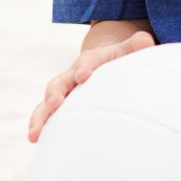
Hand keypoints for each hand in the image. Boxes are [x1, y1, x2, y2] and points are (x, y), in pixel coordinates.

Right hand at [28, 29, 154, 142]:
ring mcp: (64, 92)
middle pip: (60, 82)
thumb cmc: (118, 59)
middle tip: (54, 103)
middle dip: (55, 93)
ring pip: (47, 102)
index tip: (83, 75)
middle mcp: (72, 75)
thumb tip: (146, 40)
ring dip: (41, 116)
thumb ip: (135, 45)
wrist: (100, 63)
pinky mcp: (59, 106)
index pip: (88, 61)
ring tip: (34, 133)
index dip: (85, 67)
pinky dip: (40, 125)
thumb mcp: (127, 50)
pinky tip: (35, 140)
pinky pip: (46, 115)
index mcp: (91, 61)